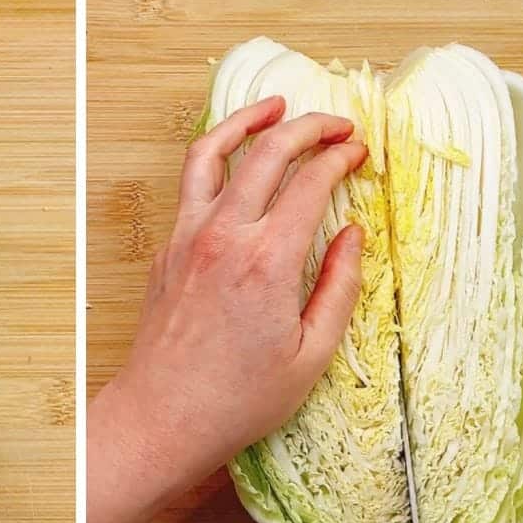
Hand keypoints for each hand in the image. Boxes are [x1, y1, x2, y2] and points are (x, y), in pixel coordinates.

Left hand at [88, 96, 367, 522]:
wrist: (162, 416)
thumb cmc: (239, 398)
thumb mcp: (311, 355)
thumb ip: (338, 288)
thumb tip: (354, 236)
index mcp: (268, 261)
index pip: (311, 182)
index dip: (341, 157)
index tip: (360, 152)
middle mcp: (223, 236)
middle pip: (268, 153)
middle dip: (308, 126)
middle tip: (336, 124)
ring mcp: (187, 238)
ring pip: (211, 154)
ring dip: (245, 122)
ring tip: (273, 107)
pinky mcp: (165, 249)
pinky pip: (190, 187)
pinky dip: (215, 160)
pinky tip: (236, 164)